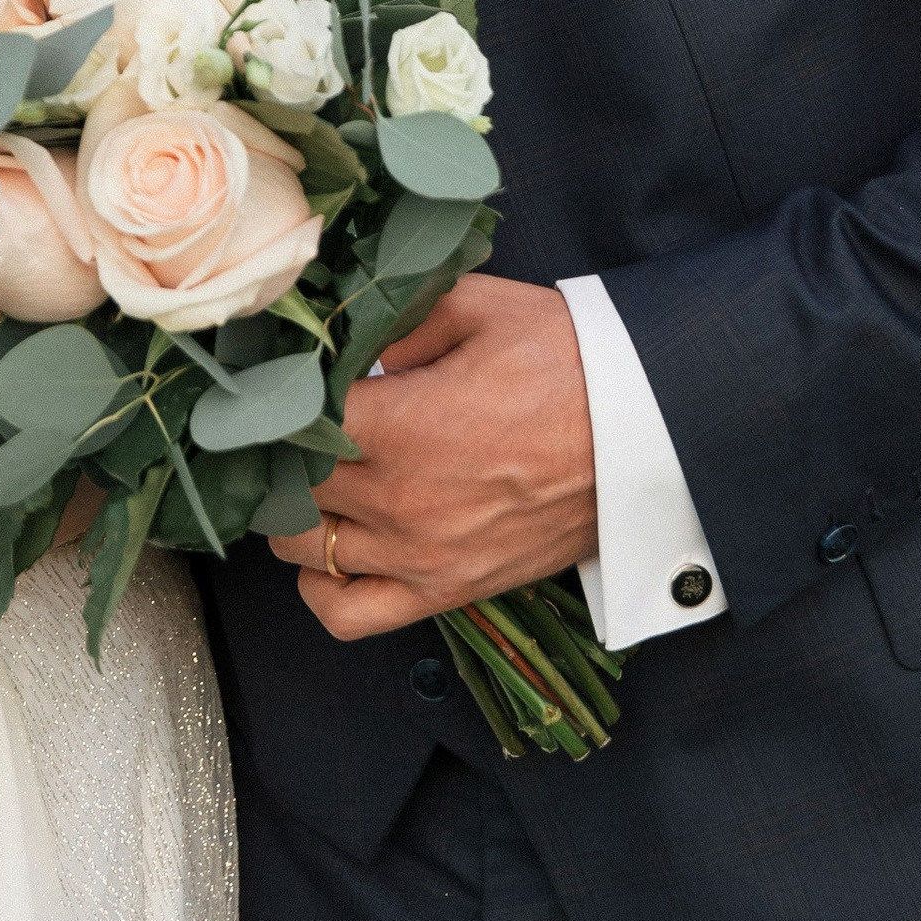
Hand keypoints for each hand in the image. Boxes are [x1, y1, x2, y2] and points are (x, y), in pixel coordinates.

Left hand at [267, 276, 595, 642]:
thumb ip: (394, 317)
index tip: (284, 379)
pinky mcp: (446, 591)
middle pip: (288, 486)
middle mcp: (398, 500)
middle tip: (296, 422)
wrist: (642, 432)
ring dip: (297, 512)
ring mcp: (419, 555)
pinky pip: (346, 614)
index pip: (290, 421)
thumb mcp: (475, 306)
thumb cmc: (564, 362)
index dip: (278, 397)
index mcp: (400, 424)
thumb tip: (341, 337)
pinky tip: (333, 547)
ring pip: (302, 549)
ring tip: (316, 477)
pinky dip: (322, 588)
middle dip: (282, 452)